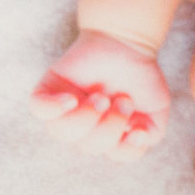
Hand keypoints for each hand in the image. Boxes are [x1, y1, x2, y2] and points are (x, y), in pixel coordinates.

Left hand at [32, 30, 173, 161]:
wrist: (125, 41)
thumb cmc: (140, 78)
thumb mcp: (156, 111)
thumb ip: (149, 135)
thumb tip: (132, 138)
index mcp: (107, 135)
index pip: (111, 154)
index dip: (124, 148)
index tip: (137, 128)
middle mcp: (83, 126)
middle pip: (87, 145)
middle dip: (109, 127)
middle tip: (123, 100)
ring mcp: (64, 109)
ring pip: (61, 131)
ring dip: (84, 119)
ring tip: (101, 97)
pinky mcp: (49, 89)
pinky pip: (38, 107)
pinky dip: (52, 108)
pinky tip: (71, 99)